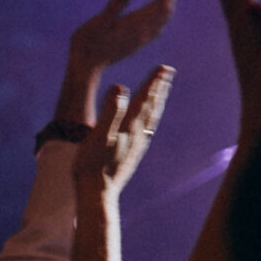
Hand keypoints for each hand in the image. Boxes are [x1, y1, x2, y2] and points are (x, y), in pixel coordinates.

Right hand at [68, 0, 181, 81]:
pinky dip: (160, 19)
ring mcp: (140, 40)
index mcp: (136, 25)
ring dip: (166, 8)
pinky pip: (155, 30)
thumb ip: (114, 7)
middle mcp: (142, 33)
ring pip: (161, 23)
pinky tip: (156, 18)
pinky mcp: (135, 45)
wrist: (86, 66)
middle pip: (164, 14)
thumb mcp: (98, 21)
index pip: (160, 7)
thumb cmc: (88, 42)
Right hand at [76, 66, 175, 202]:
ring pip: (151, 118)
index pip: (144, 99)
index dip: (153, 82)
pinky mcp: (132, 154)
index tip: (164, 67)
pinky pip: (146, 131)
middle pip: (152, 106)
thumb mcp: (99, 134)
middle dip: (159, 87)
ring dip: (157, 102)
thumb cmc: (92, 164)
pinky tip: (148, 123)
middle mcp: (138, 135)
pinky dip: (150, 120)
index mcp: (130, 127)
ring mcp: (137, 145)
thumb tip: (120, 88)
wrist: (97, 194)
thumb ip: (111, 111)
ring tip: (162, 91)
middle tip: (168, 71)